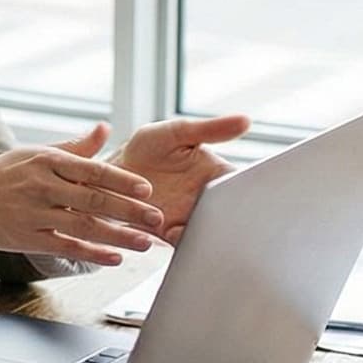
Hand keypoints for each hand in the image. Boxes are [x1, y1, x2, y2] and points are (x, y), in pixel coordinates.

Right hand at [0, 124, 164, 266]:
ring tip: (146, 242)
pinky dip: (92, 252)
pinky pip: (66, 246)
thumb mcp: (33, 153)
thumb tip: (104, 129)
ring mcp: (34, 213)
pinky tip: (115, 258)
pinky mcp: (27, 238)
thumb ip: (73, 148)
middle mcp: (42, 186)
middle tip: (158, 218)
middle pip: (94, 200)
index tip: (148, 190)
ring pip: (84, 226)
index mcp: (46, 160)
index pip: (93, 170)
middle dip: (130, 211)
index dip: (122, 181)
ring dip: (119, 235)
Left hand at [109, 114, 249, 241]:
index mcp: (215, 174)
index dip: (249, 191)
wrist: (112, 173)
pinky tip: (175, 231)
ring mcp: (188, 217)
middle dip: (233, 217)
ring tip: (204, 225)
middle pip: (229, 213)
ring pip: (209, 230)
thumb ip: (209, 130)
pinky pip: (183, 242)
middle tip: (229, 215)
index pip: (241, 185)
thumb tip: (245, 120)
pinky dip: (183, 240)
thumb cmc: (147, 147)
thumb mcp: (177, 133)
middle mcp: (205, 199)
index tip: (250, 193)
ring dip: (210, 231)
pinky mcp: (168, 232)